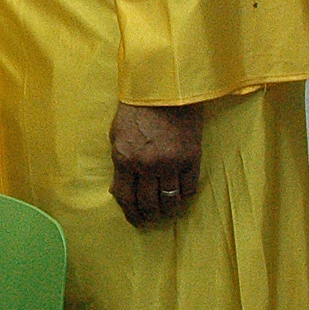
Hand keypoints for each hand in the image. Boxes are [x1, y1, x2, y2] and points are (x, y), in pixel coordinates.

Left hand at [110, 101, 202, 226]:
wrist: (164, 90)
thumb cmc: (136, 110)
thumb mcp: (117, 136)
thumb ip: (118, 164)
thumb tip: (118, 190)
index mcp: (124, 158)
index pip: (126, 196)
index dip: (130, 213)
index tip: (135, 220)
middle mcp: (146, 165)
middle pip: (148, 203)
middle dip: (149, 215)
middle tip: (151, 219)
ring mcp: (170, 163)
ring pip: (170, 199)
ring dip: (168, 210)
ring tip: (167, 212)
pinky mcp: (191, 158)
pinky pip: (189, 187)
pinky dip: (185, 195)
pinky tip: (181, 194)